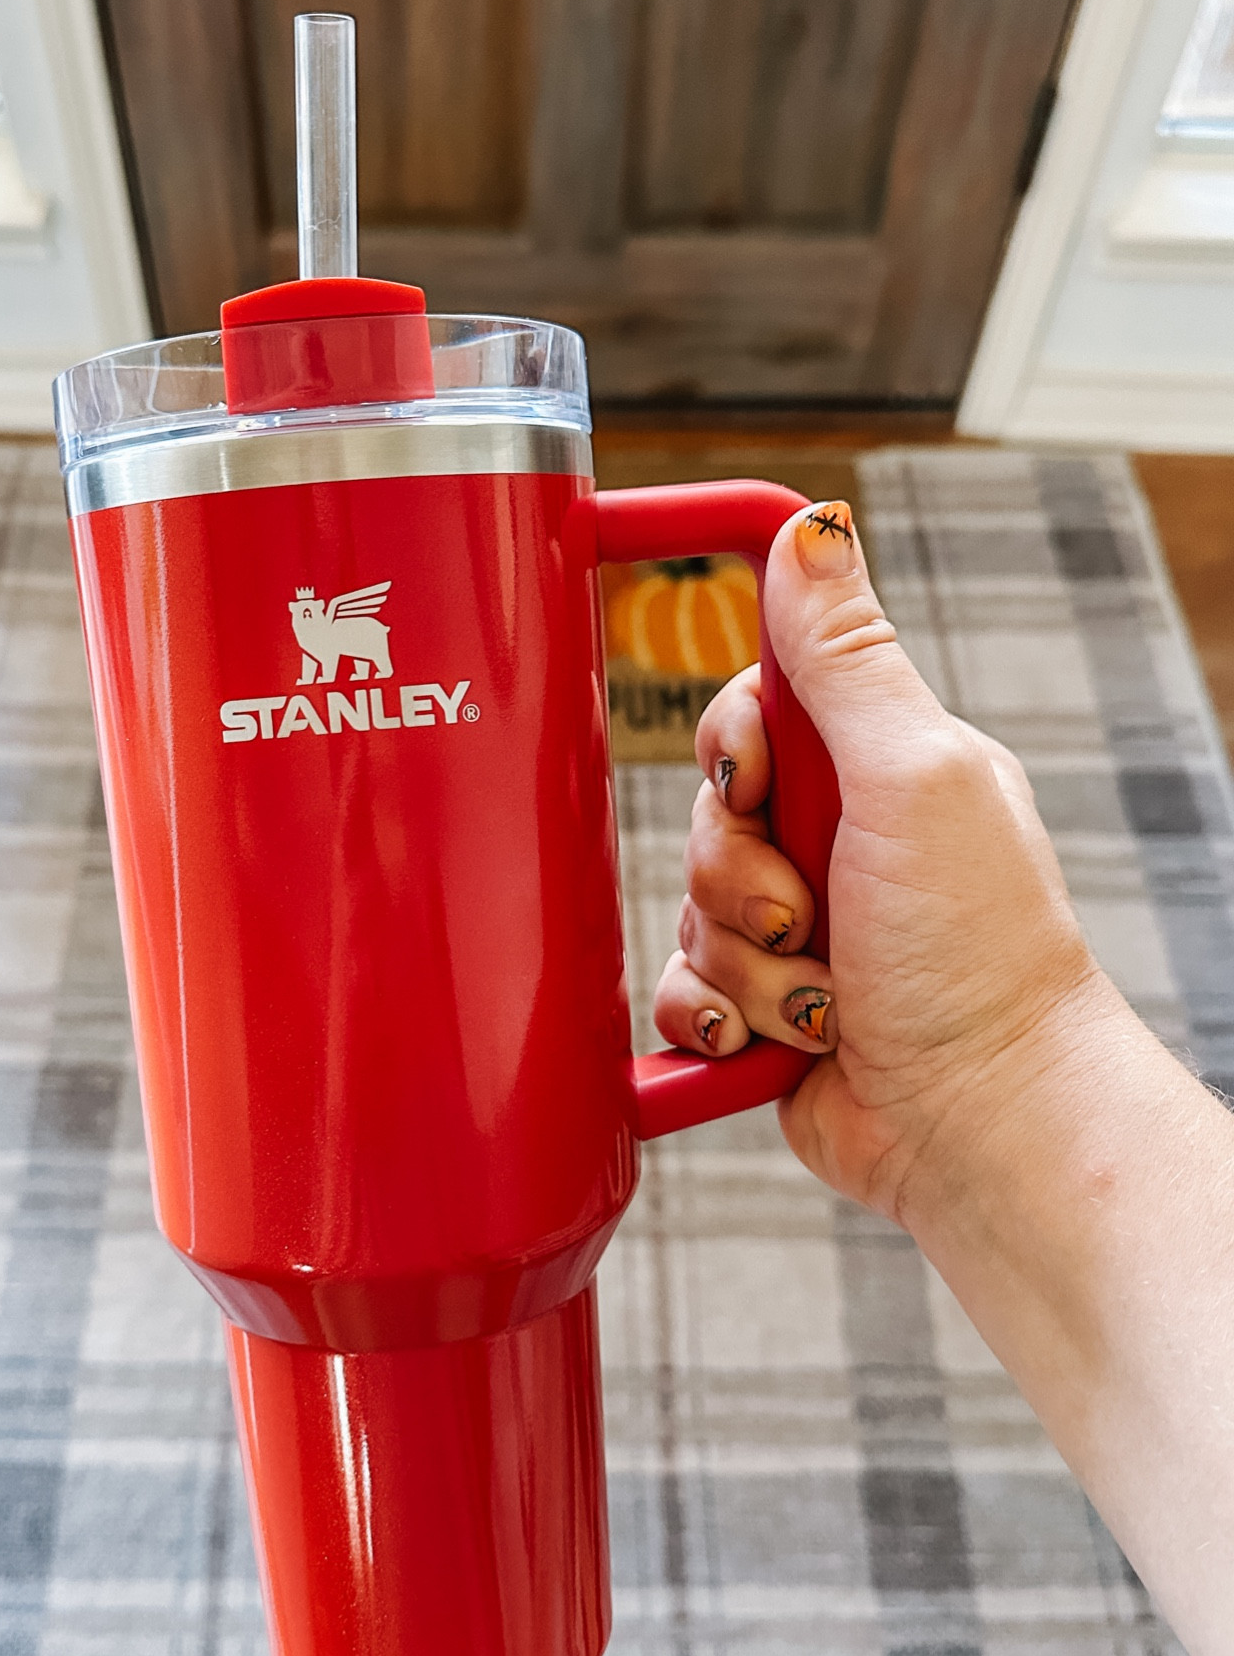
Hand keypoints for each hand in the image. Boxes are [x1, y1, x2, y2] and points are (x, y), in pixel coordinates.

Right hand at [652, 499, 1112, 1223]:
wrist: (979, 1126)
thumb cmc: (978, 955)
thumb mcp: (914, 776)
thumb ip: (845, 659)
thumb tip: (808, 529)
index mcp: (883, 771)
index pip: (755, 707)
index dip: (737, 742)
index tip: (759, 775)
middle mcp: (841, 845)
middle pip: (708, 812)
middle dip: (740, 875)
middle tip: (812, 912)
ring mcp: (799, 933)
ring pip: (689, 910)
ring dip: (742, 962)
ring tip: (820, 995)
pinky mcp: (761, 1013)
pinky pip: (677, 991)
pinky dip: (709, 1020)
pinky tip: (759, 1039)